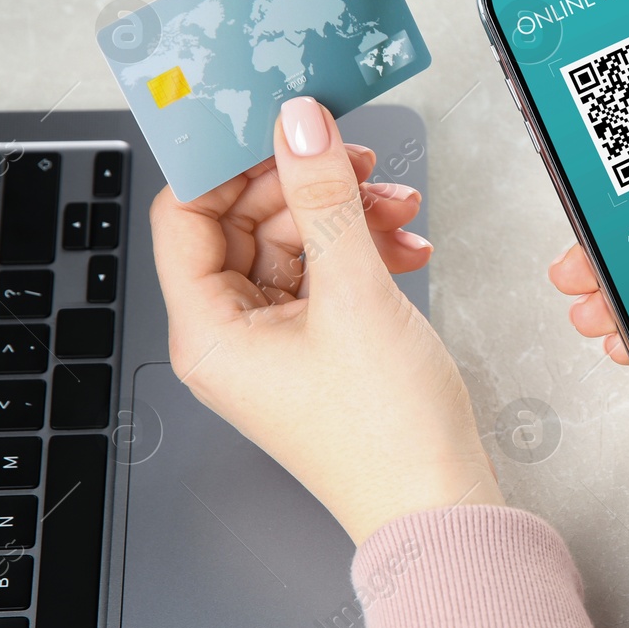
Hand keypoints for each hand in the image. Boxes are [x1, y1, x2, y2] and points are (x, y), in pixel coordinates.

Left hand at [149, 96, 501, 543]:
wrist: (441, 505)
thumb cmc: (388, 433)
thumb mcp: (356, 294)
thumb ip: (324, 197)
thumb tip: (296, 126)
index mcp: (207, 331)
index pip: (187, 214)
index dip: (229, 162)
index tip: (277, 122)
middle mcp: (229, 337)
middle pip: (247, 221)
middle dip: (306, 185)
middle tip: (356, 159)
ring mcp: (275, 343)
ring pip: (295, 243)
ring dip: (346, 216)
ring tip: (397, 210)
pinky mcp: (318, 347)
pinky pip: (326, 274)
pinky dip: (364, 251)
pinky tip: (406, 248)